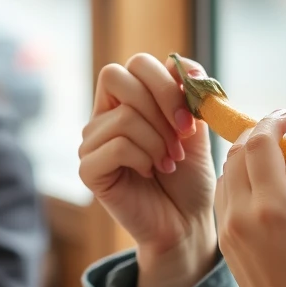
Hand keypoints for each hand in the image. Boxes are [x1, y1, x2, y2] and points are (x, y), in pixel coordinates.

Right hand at [79, 54, 217, 286]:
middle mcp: (105, 115)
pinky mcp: (88, 169)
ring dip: (157, 141)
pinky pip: (115, 146)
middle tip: (181, 140)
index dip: (167, 83)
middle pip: (116, 77)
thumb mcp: (196, 128)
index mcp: (130, 99)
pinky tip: (149, 172)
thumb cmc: (190, 176)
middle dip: (160, 106)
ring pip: (123, 117)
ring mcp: (92, 142)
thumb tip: (179, 64)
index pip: (136, 64)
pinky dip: (142, 158)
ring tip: (169, 162)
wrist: (186, 222)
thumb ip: (188, 94)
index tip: (191, 116)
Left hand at [215, 111, 285, 286]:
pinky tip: (266, 185)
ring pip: (227, 174)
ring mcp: (228, 232)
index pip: (258, 144)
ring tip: (279, 157)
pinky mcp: (226, 245)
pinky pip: (224, 197)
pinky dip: (239, 180)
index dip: (273, 121)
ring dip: (248, 157)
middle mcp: (241, 216)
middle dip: (262, 135)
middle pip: (237, 153)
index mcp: (272, 209)